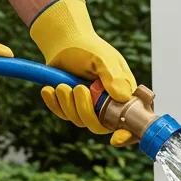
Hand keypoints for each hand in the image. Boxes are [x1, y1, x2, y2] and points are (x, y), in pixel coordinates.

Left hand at [30, 0, 135, 146]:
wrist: (64, 41)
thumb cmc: (88, 47)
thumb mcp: (104, 59)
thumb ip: (114, 77)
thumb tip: (123, 97)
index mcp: (123, 94)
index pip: (131, 122)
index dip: (127, 135)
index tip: (116, 138)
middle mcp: (108, 104)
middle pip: (99, 126)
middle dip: (85, 111)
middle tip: (78, 88)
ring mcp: (89, 107)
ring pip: (79, 121)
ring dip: (68, 103)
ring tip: (63, 84)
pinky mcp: (70, 106)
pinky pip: (63, 114)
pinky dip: (54, 104)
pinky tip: (50, 90)